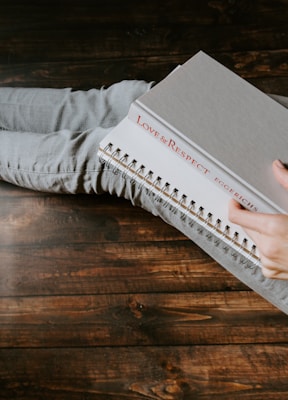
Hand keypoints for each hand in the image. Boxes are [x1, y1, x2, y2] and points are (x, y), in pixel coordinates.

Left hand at [228, 160, 287, 279]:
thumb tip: (277, 168)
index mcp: (273, 228)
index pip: (237, 216)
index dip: (235, 206)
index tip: (236, 201)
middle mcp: (267, 247)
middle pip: (246, 227)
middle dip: (252, 218)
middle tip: (270, 213)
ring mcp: (269, 261)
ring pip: (255, 240)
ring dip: (262, 234)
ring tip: (283, 231)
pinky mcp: (272, 272)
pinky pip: (262, 256)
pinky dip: (268, 249)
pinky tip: (283, 245)